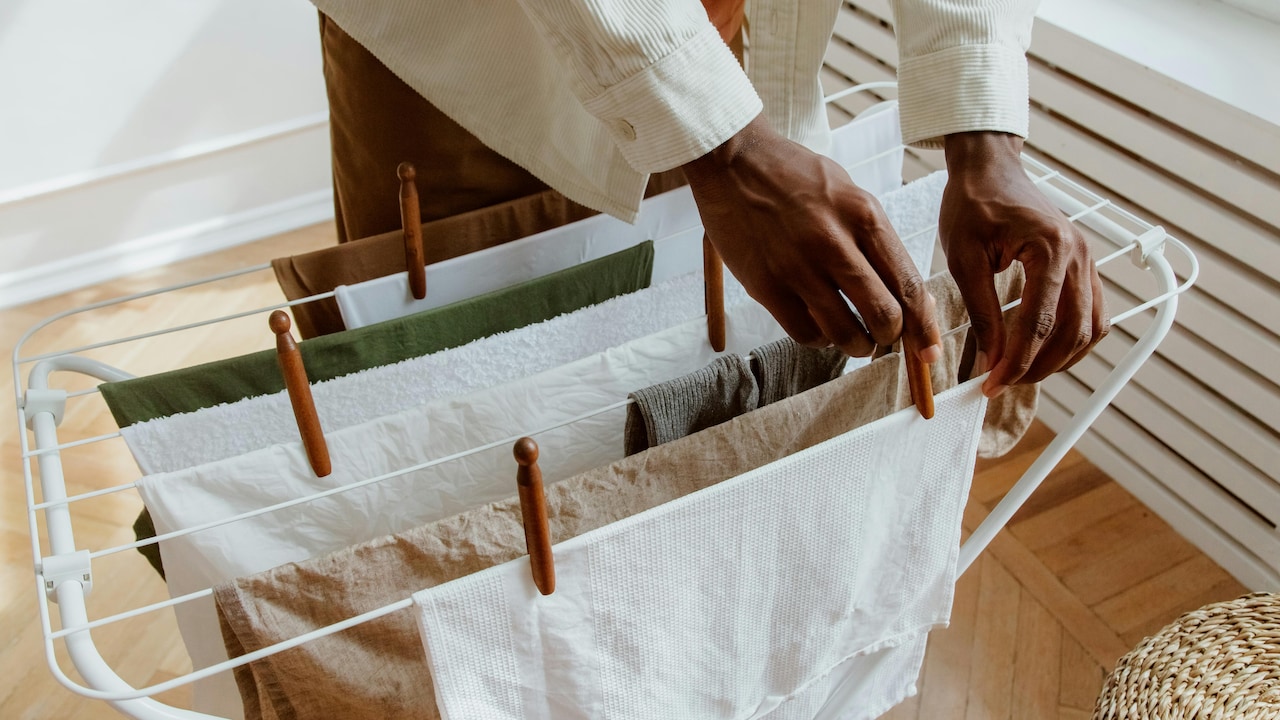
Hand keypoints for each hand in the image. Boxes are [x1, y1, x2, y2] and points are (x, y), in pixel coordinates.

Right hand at [682, 114, 941, 363]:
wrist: (732, 161)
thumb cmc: (795, 176)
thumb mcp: (849, 193)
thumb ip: (877, 239)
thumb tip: (909, 293)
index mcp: (864, 216)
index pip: (908, 285)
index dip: (924, 326)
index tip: (928, 348)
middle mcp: (834, 242)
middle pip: (883, 315)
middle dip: (892, 338)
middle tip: (884, 337)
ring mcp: (797, 267)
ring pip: (844, 332)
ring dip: (856, 345)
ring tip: (855, 339)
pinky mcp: (766, 285)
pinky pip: (804, 332)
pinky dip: (819, 339)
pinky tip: (819, 327)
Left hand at [940, 132, 1107, 396]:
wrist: (989, 168)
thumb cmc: (972, 204)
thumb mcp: (964, 259)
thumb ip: (982, 311)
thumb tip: (992, 359)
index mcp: (1050, 249)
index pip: (1038, 324)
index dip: (1015, 362)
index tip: (991, 384)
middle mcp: (1079, 255)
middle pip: (1071, 333)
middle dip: (1038, 367)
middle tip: (1003, 384)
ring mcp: (1087, 259)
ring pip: (1090, 329)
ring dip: (1061, 360)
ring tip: (1022, 373)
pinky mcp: (1084, 264)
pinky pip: (1093, 314)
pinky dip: (1074, 340)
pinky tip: (1045, 353)